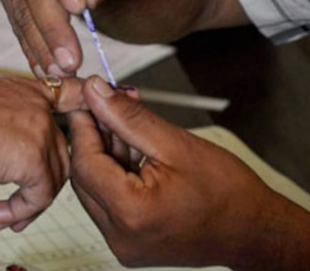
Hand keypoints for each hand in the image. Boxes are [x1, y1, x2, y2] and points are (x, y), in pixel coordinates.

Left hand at [69, 76, 309, 269]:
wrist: (252, 230)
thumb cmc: (227, 193)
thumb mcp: (175, 144)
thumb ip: (128, 117)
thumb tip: (97, 92)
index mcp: (132, 213)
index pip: (85, 162)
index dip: (83, 127)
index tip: (88, 102)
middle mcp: (121, 236)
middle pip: (85, 175)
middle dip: (95, 139)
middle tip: (110, 110)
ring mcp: (124, 243)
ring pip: (94, 187)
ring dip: (106, 155)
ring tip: (131, 133)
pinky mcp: (129, 241)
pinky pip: (107, 200)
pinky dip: (115, 173)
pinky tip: (135, 154)